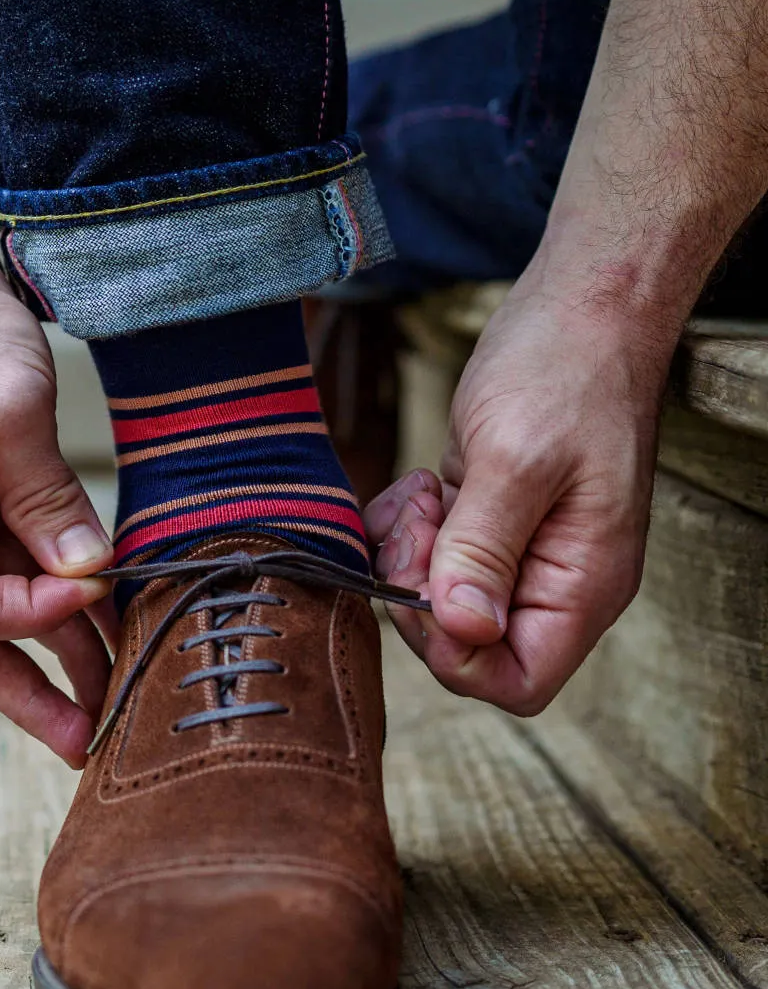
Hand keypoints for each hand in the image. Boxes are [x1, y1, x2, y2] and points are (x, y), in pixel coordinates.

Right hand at [0, 261, 114, 766]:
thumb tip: (90, 573)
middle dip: (28, 691)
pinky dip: (49, 597)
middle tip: (83, 742)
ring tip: (104, 697)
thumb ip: (48, 501)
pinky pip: (4, 570)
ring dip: (49, 649)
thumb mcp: (8, 413)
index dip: (38, 614)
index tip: (100, 593)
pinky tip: (95, 623)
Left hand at [365, 285, 673, 713]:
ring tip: (424, 495)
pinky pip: (430, 555)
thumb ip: (486, 549)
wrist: (578, 309)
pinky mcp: (487, 519)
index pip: (515, 680)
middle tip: (421, 525)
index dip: (454, 653)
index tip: (425, 584)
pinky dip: (407, 530)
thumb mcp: (518, 459)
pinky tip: (420, 485)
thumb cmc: (565, 370)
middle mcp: (551, 578)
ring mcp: (519, 549)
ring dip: (409, 555)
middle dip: (421, 592)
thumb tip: (462, 629)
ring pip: (437, 598)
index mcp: (581, 583)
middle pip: (464, 642)